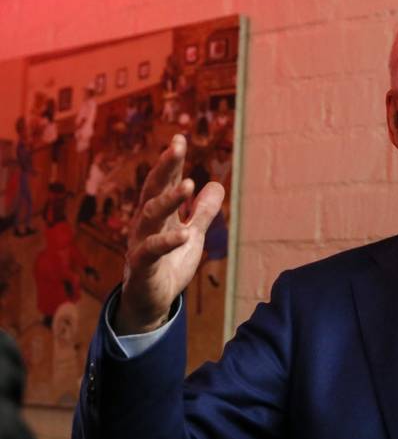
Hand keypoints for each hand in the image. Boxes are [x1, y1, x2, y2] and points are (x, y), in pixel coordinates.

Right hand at [115, 134, 224, 334]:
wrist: (151, 301)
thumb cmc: (169, 264)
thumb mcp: (192, 234)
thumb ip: (202, 212)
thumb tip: (216, 184)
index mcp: (158, 213)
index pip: (164, 182)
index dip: (171, 162)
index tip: (179, 138)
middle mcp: (146, 223)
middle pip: (153, 189)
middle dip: (165, 167)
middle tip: (177, 147)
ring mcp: (141, 242)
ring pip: (150, 215)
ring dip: (169, 199)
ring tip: (188, 184)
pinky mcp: (142, 265)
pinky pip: (151, 250)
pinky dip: (168, 241)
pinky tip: (184, 234)